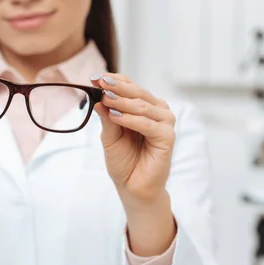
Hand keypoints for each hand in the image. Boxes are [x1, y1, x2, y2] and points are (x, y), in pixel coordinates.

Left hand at [90, 73, 175, 205]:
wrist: (132, 186)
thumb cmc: (123, 160)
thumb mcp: (109, 136)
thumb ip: (107, 117)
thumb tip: (99, 97)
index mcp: (143, 107)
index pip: (130, 86)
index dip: (114, 80)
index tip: (95, 78)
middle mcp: (156, 111)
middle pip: (138, 93)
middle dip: (117, 87)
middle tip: (101, 83)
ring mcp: (164, 123)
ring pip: (143, 106)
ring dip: (123, 102)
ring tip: (106, 99)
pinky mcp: (168, 137)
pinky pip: (148, 124)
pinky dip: (131, 119)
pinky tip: (116, 116)